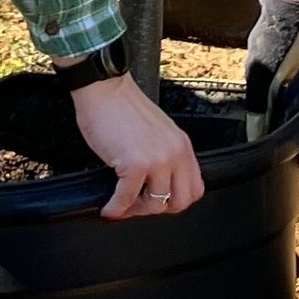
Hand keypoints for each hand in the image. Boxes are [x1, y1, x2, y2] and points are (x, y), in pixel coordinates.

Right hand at [73, 74, 206, 218]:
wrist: (104, 88)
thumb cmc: (121, 106)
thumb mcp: (157, 132)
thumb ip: (164, 154)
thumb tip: (154, 184)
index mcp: (181, 145)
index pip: (194, 188)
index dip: (175, 200)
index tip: (156, 200)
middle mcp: (175, 152)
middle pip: (180, 202)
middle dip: (157, 209)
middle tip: (138, 205)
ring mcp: (157, 159)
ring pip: (156, 205)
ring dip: (135, 210)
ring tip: (122, 204)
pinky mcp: (135, 164)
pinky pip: (126, 199)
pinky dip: (116, 208)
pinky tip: (108, 208)